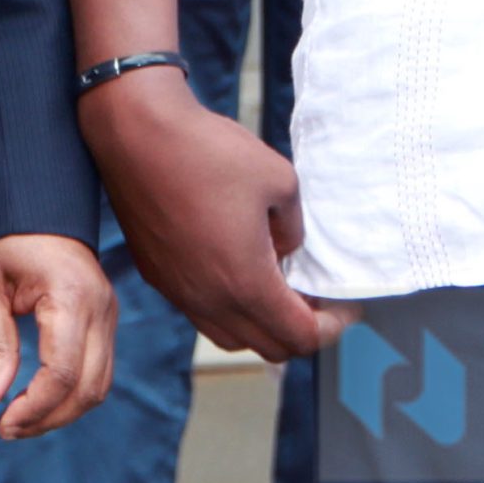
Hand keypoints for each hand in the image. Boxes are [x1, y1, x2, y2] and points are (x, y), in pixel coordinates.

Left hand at [0, 233, 115, 439]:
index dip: (34, 408)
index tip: (2, 423)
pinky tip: (41, 398)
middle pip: (87, 387)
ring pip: (99, 385)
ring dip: (62, 411)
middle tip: (8, 428)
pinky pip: (99, 370)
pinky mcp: (106, 320)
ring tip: (21, 419)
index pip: (62, 372)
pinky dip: (73, 393)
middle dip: (48, 418)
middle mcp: (100, 307)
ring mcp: (109, 314)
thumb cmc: (4, 242)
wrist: (34, 207)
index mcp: (70, 295)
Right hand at [78, 66, 356, 361]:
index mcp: (246, 285)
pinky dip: (228, 306)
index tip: (344, 305)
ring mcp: (180, 293)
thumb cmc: (208, 152)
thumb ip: (294, 228)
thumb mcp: (280, 180)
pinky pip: (202, 312)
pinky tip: (234, 266)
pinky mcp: (158, 277)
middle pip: (270, 348)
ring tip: (275, 284)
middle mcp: (210, 301)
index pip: (302, 338)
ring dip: (262, 322)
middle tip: (314, 295)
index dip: (333, 325)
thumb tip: (286, 249)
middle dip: (301, 329)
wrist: (138, 134)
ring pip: (232, 337)